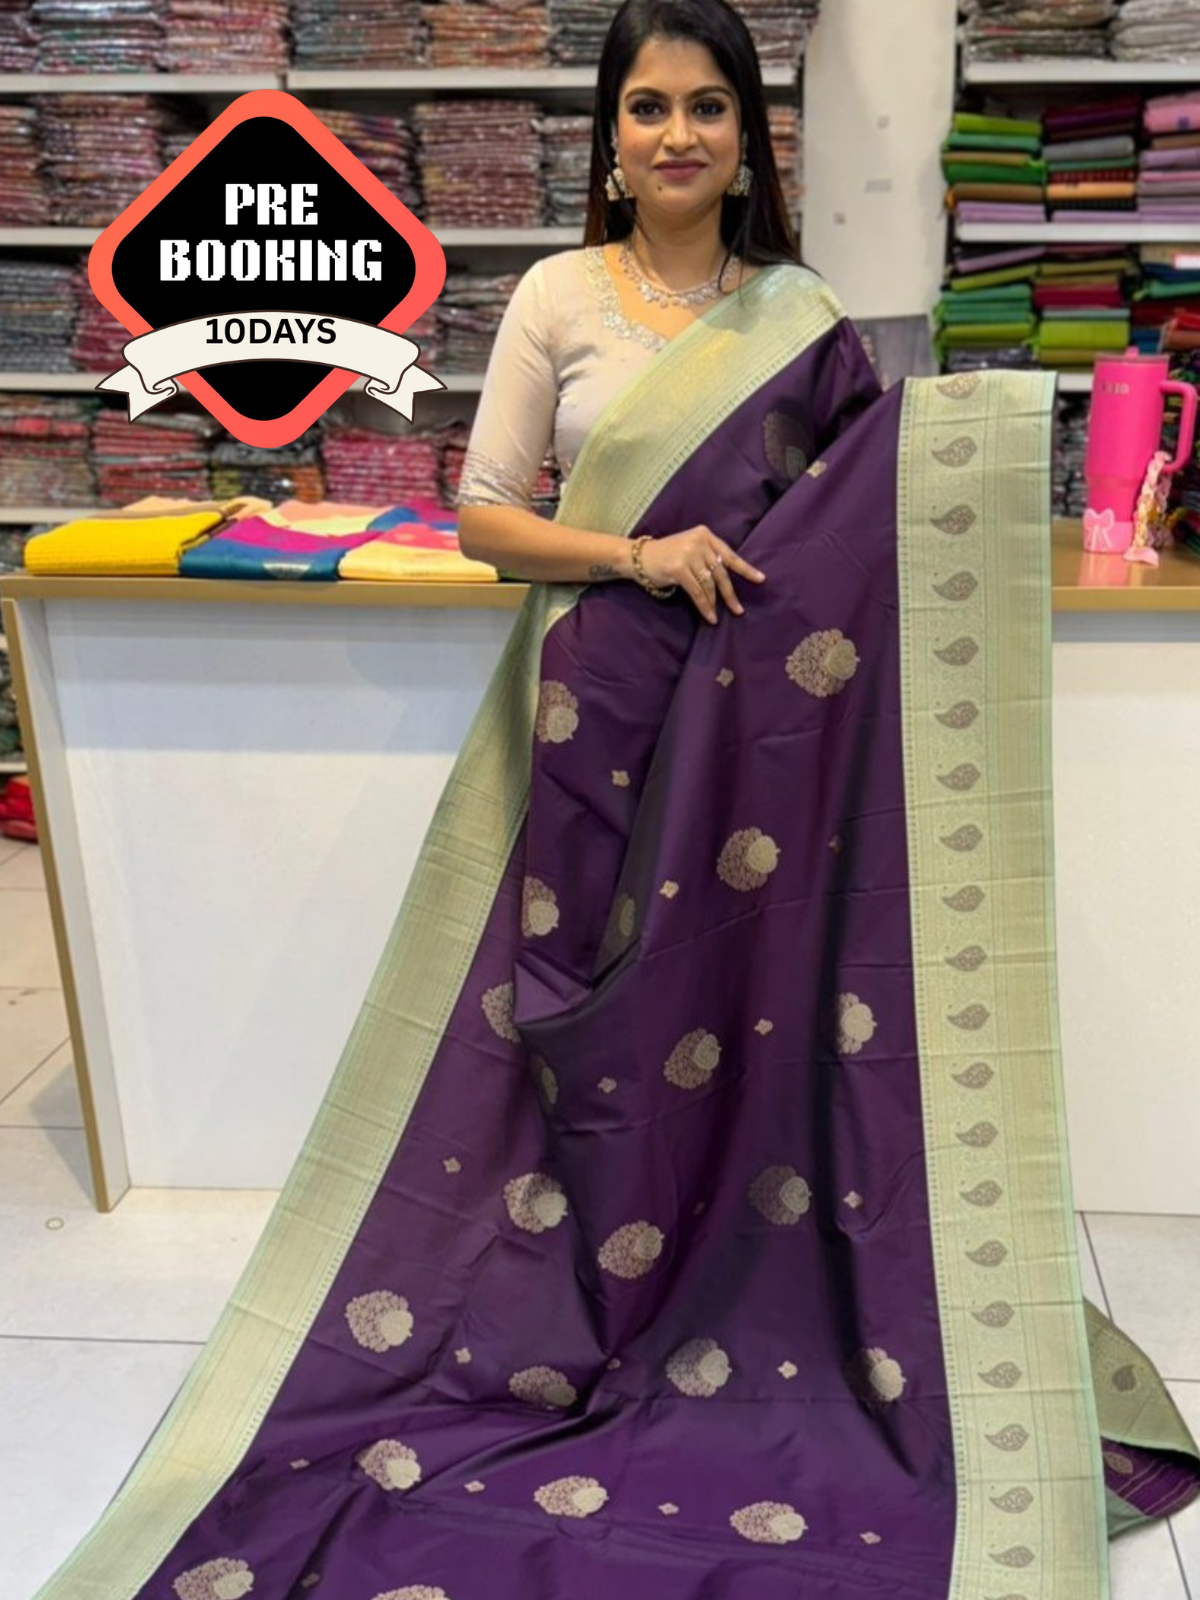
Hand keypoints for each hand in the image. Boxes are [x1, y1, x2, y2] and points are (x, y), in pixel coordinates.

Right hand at [638, 526, 765, 623]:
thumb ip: (707, 557)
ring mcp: (688, 554)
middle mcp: (698, 542)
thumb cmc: (666, 555)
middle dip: (730, 594)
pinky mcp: (679, 569)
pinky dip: (704, 606)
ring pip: (709, 585)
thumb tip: (726, 582)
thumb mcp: (690, 548)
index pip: (729, 554)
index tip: (760, 579)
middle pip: (720, 572)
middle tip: (738, 609)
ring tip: (717, 615)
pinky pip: (697, 592)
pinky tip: (709, 616)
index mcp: (704, 534)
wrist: (638, 558)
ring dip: (714, 603)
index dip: (745, 569)